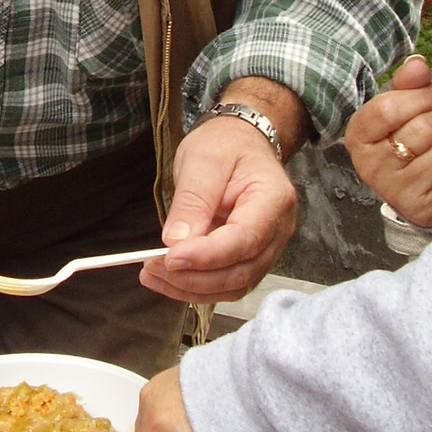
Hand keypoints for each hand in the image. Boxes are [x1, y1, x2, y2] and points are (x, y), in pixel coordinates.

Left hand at [139, 110, 297, 303]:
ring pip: (233, 285)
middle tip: (153, 268)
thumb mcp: (203, 159)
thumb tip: (176, 241)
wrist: (241, 143)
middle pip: (240, 270)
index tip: (170, 258)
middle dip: (194, 278)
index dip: (207, 256)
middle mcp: (278, 229)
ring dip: (192, 288)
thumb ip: (193, 200)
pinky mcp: (249, 258)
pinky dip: (196, 286)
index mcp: (273, 198)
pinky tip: (168, 277)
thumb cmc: (225, 145)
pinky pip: (226, 283)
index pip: (244, 239)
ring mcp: (267, 247)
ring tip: (153, 275)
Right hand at [344, 54, 431, 226]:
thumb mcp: (398, 108)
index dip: (422, 95)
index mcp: (358, 138)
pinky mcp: (425, 209)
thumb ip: (407, 84)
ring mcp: (397, 192)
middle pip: (422, 128)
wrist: (410, 187)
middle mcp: (371, 168)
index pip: (388, 109)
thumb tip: (418, 63)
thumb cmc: (401, 137)